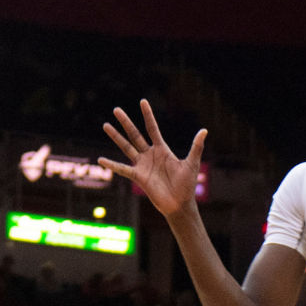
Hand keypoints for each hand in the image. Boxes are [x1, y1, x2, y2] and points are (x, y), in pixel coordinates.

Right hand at [98, 100, 205, 218]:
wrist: (180, 203)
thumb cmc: (187, 184)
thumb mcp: (192, 163)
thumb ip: (196, 147)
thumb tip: (204, 130)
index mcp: (162, 149)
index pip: (152, 128)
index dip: (148, 115)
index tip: (142, 101)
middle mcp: (150, 154)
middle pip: (135, 134)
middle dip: (126, 122)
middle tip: (116, 109)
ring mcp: (142, 165)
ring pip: (126, 147)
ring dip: (116, 137)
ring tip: (106, 125)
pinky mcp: (138, 177)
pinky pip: (122, 169)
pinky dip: (112, 165)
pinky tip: (101, 159)